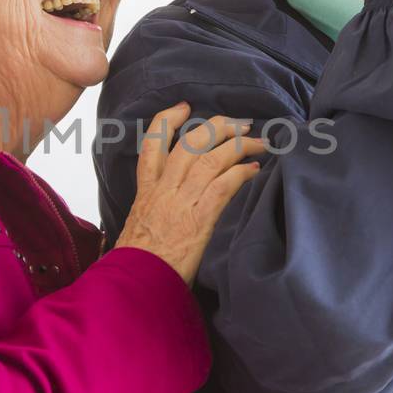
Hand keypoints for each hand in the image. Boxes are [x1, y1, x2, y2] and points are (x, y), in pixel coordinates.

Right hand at [115, 102, 267, 284]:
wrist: (134, 285)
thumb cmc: (136, 265)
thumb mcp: (137, 231)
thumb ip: (152, 215)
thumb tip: (164, 214)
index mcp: (146, 192)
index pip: (152, 144)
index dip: (168, 119)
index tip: (184, 106)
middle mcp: (163, 190)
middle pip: (190, 143)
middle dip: (218, 126)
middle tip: (239, 122)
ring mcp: (181, 202)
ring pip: (210, 158)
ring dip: (238, 145)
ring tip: (259, 142)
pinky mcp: (199, 218)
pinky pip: (223, 185)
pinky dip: (241, 173)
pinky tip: (255, 170)